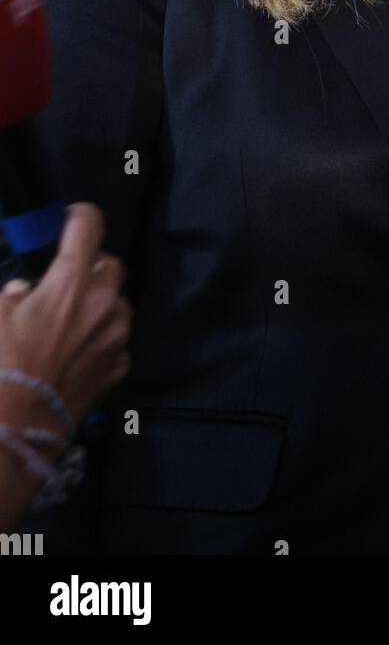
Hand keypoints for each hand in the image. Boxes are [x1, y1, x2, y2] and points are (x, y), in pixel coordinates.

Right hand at [0, 202, 132, 432]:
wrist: (17, 429)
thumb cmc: (1, 366)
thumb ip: (15, 294)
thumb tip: (27, 289)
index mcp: (71, 282)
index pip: (88, 226)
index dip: (80, 217)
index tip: (72, 220)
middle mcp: (103, 303)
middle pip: (111, 264)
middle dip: (93, 267)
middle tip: (68, 282)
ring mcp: (116, 336)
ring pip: (119, 303)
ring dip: (102, 304)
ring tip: (73, 323)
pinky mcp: (119, 366)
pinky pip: (117, 341)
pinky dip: (102, 341)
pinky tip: (78, 354)